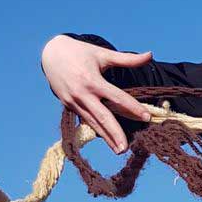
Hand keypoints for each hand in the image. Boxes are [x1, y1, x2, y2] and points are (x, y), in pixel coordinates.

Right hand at [40, 36, 155, 154]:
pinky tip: (106, 139)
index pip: (117, 97)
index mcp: (92, 80)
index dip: (133, 108)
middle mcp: (82, 94)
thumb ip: (127, 59)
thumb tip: (150, 55)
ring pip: (93, 122)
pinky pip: (85, 119)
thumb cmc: (80, 52)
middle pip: (103, 116)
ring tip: (119, 150)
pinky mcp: (68, 105)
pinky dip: (96, 129)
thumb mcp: (103, 54)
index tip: (146, 117)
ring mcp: (73, 101)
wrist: (51, 53)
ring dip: (106, 137)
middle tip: (126, 148)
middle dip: (115, 133)